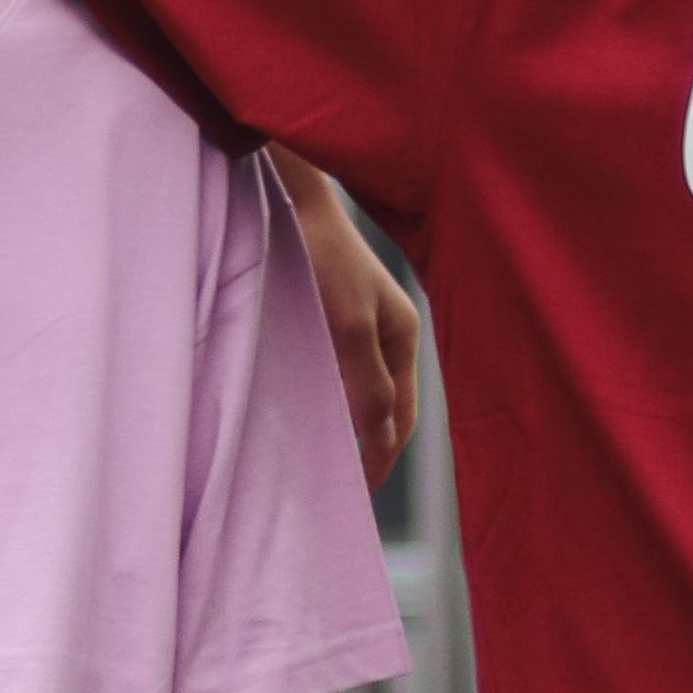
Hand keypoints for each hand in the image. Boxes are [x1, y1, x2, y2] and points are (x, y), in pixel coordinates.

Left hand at [274, 153, 419, 487]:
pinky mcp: (330, 315)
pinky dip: (328, 398)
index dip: (382, 458)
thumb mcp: (348, 326)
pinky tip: (305, 412)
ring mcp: (360, 323)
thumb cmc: (320, 258)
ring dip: (347, 424)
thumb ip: (367, 385)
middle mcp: (387, 333)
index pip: (402, 418)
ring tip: (323, 459)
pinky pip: (337, 371)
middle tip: (342, 488)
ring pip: (359, 390)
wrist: (288, 198)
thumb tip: (382, 439)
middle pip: (386, 408)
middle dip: (371, 447)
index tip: (357, 494)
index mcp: (404, 336)